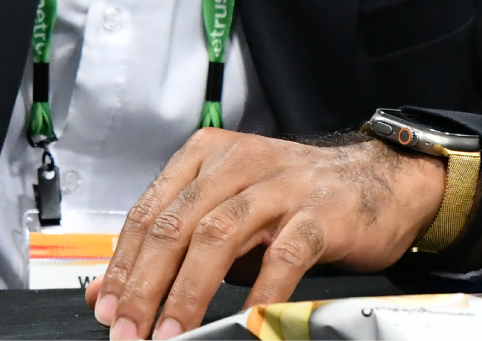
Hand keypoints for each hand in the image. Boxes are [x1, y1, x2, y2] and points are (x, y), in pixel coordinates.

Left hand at [83, 130, 445, 340]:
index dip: (122, 265)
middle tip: (129, 329)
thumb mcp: (225, 212)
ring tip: (173, 333)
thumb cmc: (294, 196)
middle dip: (145, 286)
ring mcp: (277, 186)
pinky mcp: (319, 213)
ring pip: (217, 237)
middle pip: (174, 227)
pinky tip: (247, 320)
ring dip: (188, 293)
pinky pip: (283, 255)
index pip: (147, 213)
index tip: (105, 307)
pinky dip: (261, 291)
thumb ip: (172, 247)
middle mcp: (234, 165)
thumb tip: (110, 290)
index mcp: (203, 157)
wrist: (376, 177)